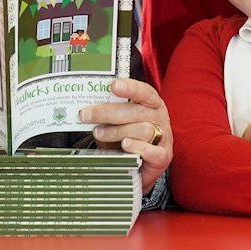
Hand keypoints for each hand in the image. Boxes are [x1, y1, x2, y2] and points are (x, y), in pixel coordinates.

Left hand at [79, 78, 171, 192]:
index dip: (130, 87)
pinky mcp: (163, 156)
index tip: (113, 85)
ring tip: (98, 133)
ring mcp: (164, 137)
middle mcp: (160, 117)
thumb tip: (86, 109)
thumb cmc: (129, 137)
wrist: (143, 165)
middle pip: (136, 111)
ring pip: (142, 130)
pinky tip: (124, 145)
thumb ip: (109, 114)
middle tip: (86, 115)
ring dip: (116, 131)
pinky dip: (137, 147)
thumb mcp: (119, 121)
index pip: (144, 91)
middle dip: (108, 112)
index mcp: (152, 103)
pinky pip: (152, 151)